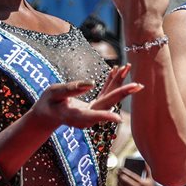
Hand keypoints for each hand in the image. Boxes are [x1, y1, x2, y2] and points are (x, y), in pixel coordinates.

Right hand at [28, 65, 142, 129]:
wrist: (48, 115)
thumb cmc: (48, 103)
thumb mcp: (54, 93)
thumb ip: (70, 89)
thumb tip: (91, 84)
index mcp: (75, 115)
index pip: (92, 115)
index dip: (104, 116)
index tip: (118, 118)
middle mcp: (88, 116)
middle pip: (107, 104)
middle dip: (122, 93)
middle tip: (138, 85)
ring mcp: (93, 112)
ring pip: (109, 97)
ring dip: (119, 83)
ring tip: (128, 68)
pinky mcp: (95, 107)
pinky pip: (105, 94)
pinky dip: (111, 82)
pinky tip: (118, 70)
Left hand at [117, 166, 161, 185]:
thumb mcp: (150, 178)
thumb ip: (147, 170)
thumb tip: (145, 163)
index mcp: (142, 182)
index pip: (132, 175)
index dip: (125, 171)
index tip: (121, 168)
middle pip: (126, 181)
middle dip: (120, 176)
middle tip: (117, 172)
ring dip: (119, 182)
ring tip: (117, 178)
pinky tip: (118, 184)